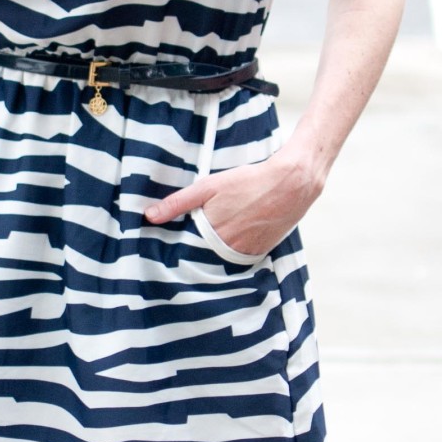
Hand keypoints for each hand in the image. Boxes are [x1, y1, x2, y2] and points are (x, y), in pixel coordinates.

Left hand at [143, 153, 319, 256]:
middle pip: (203, 257)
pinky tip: (232, 238)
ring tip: (213, 238)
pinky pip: (239, 258)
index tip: (167, 249)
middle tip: (189, 243)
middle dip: (194, 252)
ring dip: (213, 253)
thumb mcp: (208, 186)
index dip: (177, 248)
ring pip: (221, 259)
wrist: (291, 184)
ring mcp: (246, 253)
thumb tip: (149, 216)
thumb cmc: (248, 182)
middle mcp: (228, 250)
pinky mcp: (260, 253)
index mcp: (212, 235)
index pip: (185, 252)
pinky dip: (232, 251)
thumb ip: (177, 203)